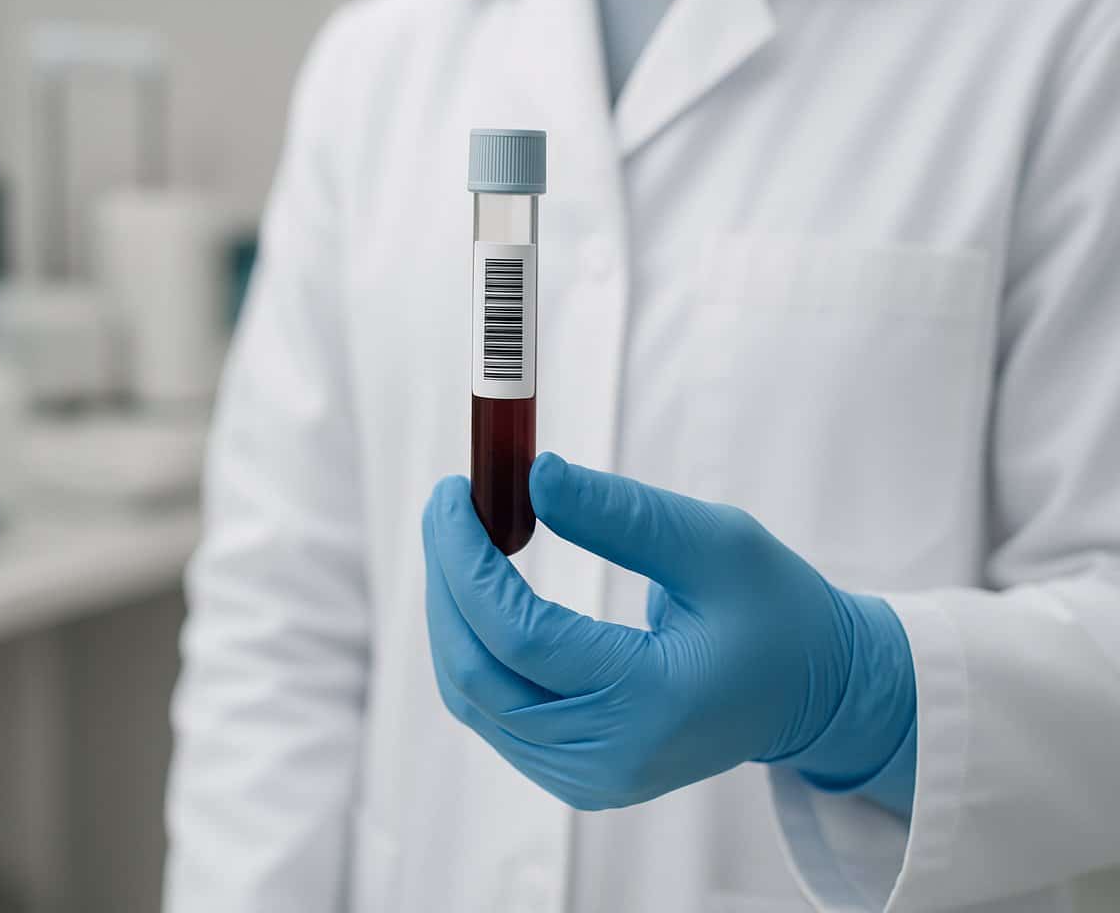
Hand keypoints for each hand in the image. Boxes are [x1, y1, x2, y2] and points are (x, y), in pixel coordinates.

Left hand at [422, 453, 915, 812]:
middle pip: (478, 672)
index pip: (521, 636)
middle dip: (445, 580)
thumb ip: (622, 515)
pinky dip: (471, 644)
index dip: (467, 561)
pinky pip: (490, 711)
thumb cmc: (773, 609)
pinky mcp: (574, 774)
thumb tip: (534, 477)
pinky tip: (478, 588)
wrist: (809, 693)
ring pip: (471, 696)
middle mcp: (610, 759)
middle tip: (446, 505)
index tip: (452, 493)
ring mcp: (588, 779)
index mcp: (654, 705)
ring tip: (459, 537)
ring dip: (450, 611)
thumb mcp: (714, 543)